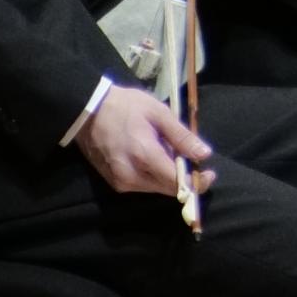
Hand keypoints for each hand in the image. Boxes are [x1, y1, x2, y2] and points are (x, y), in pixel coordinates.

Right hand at [74, 85, 215, 200]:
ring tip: (171, 153)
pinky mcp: (114, 183)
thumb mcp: (158, 113)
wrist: (87, 110)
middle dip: (186, 179)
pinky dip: (154, 176)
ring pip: (156, 188)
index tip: (210, 172)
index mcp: (144, 156)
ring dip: (170, 177)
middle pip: (168, 189)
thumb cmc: (125, 106)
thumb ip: (182, 136)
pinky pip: (142, 185)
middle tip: (194, 160)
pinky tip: (155, 158)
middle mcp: (131, 176)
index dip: (197, 182)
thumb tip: (204, 154)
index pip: (177, 182)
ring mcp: (120, 182)